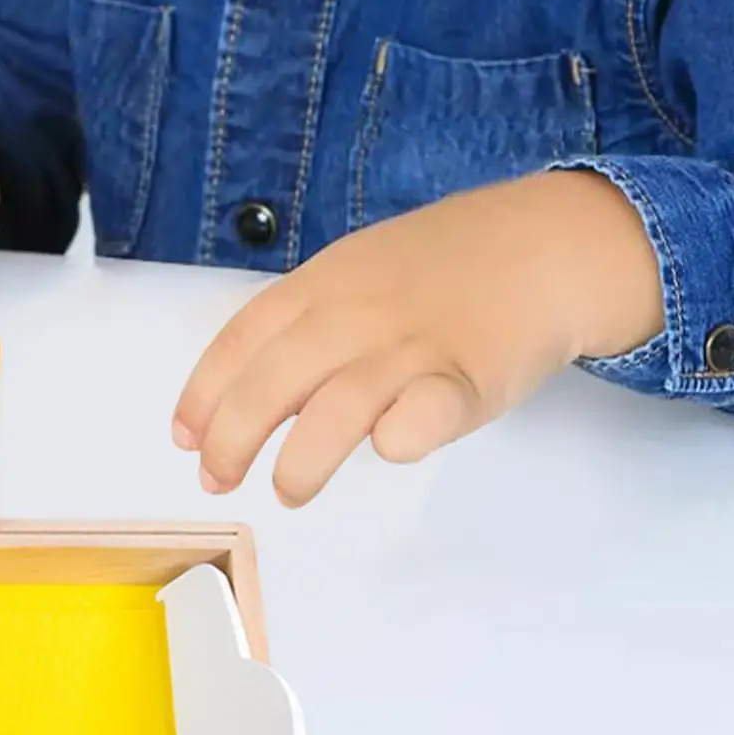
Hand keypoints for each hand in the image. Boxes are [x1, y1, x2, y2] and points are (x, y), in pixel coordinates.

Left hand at [172, 171, 663, 504]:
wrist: (548, 243)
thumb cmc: (446, 271)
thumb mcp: (360, 273)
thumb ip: (306, 324)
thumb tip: (243, 395)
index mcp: (325, 283)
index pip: (243, 337)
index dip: (205, 393)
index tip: (185, 438)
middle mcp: (359, 312)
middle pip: (275, 377)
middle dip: (233, 436)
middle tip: (218, 480)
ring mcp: (414, 345)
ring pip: (338, 405)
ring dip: (301, 458)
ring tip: (288, 490)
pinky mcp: (469, 380)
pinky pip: (425, 413)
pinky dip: (399, 437)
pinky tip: (384, 452)